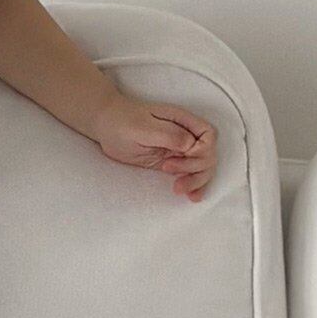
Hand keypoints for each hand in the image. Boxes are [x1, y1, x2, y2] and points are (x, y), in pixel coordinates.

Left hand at [91, 92, 217, 202]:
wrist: (107, 127)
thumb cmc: (124, 121)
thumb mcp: (146, 127)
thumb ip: (170, 135)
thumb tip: (191, 145)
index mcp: (184, 121)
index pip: (208, 137)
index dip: (202, 150)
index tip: (181, 156)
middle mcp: (185, 136)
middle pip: (208, 155)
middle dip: (196, 169)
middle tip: (172, 174)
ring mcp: (178, 151)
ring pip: (201, 168)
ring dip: (196, 181)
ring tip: (178, 189)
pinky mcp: (170, 163)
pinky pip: (187, 175)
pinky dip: (193, 186)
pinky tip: (192, 197)